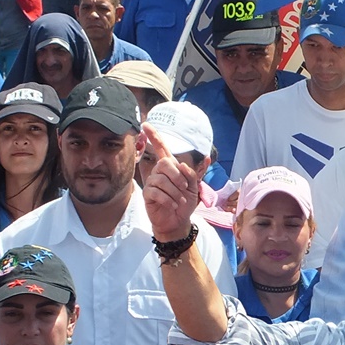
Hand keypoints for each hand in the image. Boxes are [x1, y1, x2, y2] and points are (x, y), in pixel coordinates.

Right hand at [141, 124, 198, 241]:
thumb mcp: (195, 187)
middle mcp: (159, 172)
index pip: (161, 148)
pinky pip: (157, 192)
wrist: (178, 220)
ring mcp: (152, 183)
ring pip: (161, 180)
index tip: (146, 124)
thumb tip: (199, 160)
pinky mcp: (148, 194)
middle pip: (165, 163)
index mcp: (170, 167)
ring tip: (179, 200)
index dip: (154, 136)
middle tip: (184, 189)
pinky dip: (169, 200)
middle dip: (178, 177)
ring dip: (175, 192)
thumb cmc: (185, 202)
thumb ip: (195, 173)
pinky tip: (173, 205)